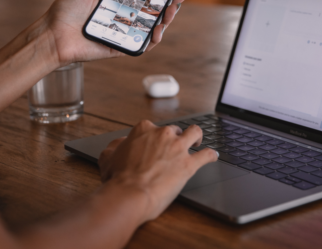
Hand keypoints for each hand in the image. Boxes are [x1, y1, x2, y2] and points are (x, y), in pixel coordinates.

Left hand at [42, 0, 189, 65]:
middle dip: (170, 4)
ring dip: (165, 20)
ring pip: (151, 29)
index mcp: (117, 4)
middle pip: (152, 12)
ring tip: (171, 11)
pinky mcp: (120, 48)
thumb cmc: (65, 12)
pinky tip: (158, 31)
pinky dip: (152, 40)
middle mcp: (123, 19)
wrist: (52, 35)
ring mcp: (123, 34)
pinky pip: (141, 46)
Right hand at [98, 121, 217, 221]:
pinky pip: (206, 155)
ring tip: (197, 142)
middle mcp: (163, 134)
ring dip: (197, 137)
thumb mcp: (108, 157)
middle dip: (175, 138)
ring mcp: (178, 148)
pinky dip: (211, 155)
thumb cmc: (118, 179)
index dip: (154, 137)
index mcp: (144, 130)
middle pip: (174, 130)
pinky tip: (213, 156)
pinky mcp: (189, 164)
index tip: (154, 144)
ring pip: (195, 133)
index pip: (153, 128)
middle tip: (173, 148)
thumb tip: (120, 144)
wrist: (129, 194)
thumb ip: (116, 146)